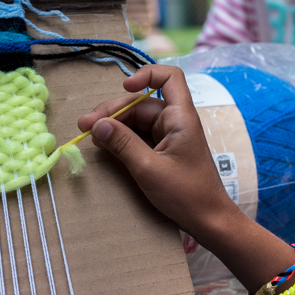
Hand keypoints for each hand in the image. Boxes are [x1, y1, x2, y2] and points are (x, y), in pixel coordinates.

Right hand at [79, 65, 239, 238]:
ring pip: (137, 120)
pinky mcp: (165, 150)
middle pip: (142, 102)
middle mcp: (176, 121)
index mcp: (180, 117)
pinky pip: (140, 136)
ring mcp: (170, 136)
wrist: (209, 220)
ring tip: (90, 135)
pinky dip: (122, 138)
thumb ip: (122, 144)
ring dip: (114, 125)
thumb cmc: (186, 195)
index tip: (124, 88)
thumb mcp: (149, 169)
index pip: (169, 77)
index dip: (146, 74)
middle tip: (85, 126)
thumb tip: (97, 125)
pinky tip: (105, 145)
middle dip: (113, 111)